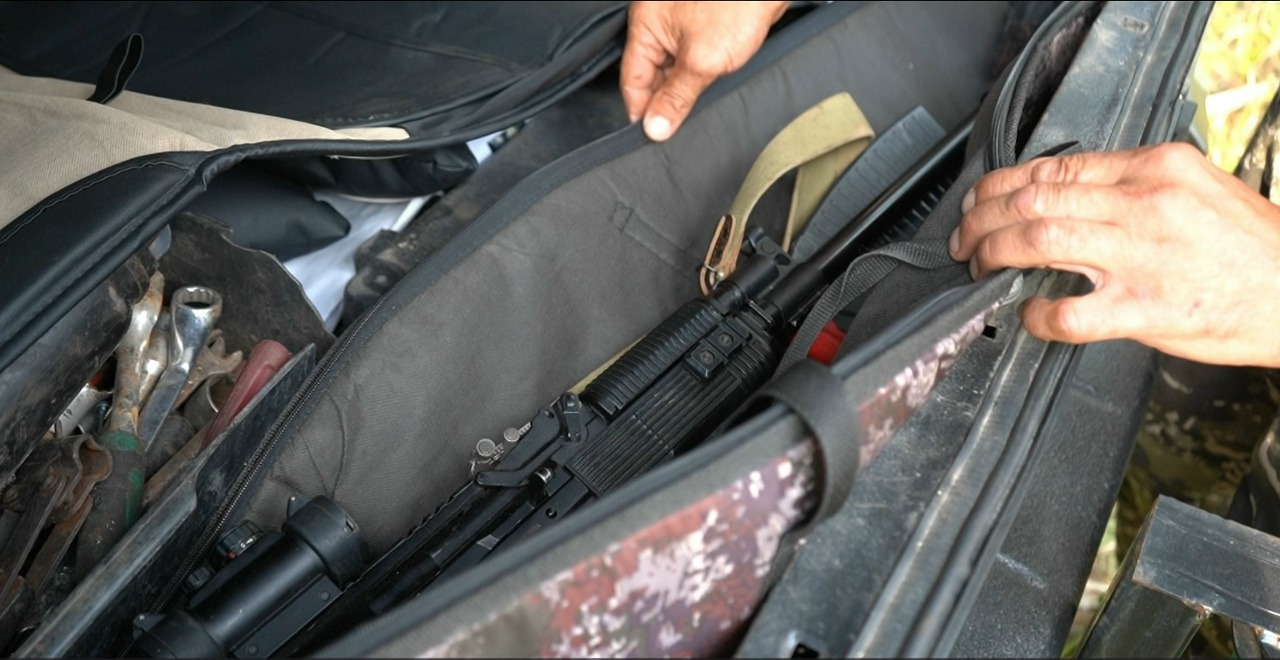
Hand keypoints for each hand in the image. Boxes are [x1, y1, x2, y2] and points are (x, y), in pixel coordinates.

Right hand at [621, 1, 787, 141]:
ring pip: (673, 70)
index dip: (641, 110)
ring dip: (683, 91)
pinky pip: (693, 60)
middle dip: (664, 101)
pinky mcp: (706, 29)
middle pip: (651, 76)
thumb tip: (656, 127)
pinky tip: (710, 90)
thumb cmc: (737, 4)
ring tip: (695, 111)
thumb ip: (676, 97)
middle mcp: (660, 23)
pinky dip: (699, 77)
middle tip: (675, 130)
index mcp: (646, 24)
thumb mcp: (702, 60)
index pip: (632, 79)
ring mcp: (683, 25)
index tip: (653, 135)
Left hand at [949, 142, 1279, 367]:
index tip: (981, 200)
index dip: (1002, 184)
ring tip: (979, 265)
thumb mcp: (1194, 188)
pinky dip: (1035, 314)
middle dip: (983, 217)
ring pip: (1039, 239)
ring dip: (994, 252)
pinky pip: (1068, 312)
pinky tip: (1027, 313)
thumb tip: (1063, 194)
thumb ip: (1130, 186)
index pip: (1056, 167)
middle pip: (1035, 198)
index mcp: (1154, 169)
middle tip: (965, 236)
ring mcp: (1143, 256)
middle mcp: (1144, 204)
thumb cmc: (1249, 247)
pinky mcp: (1145, 309)